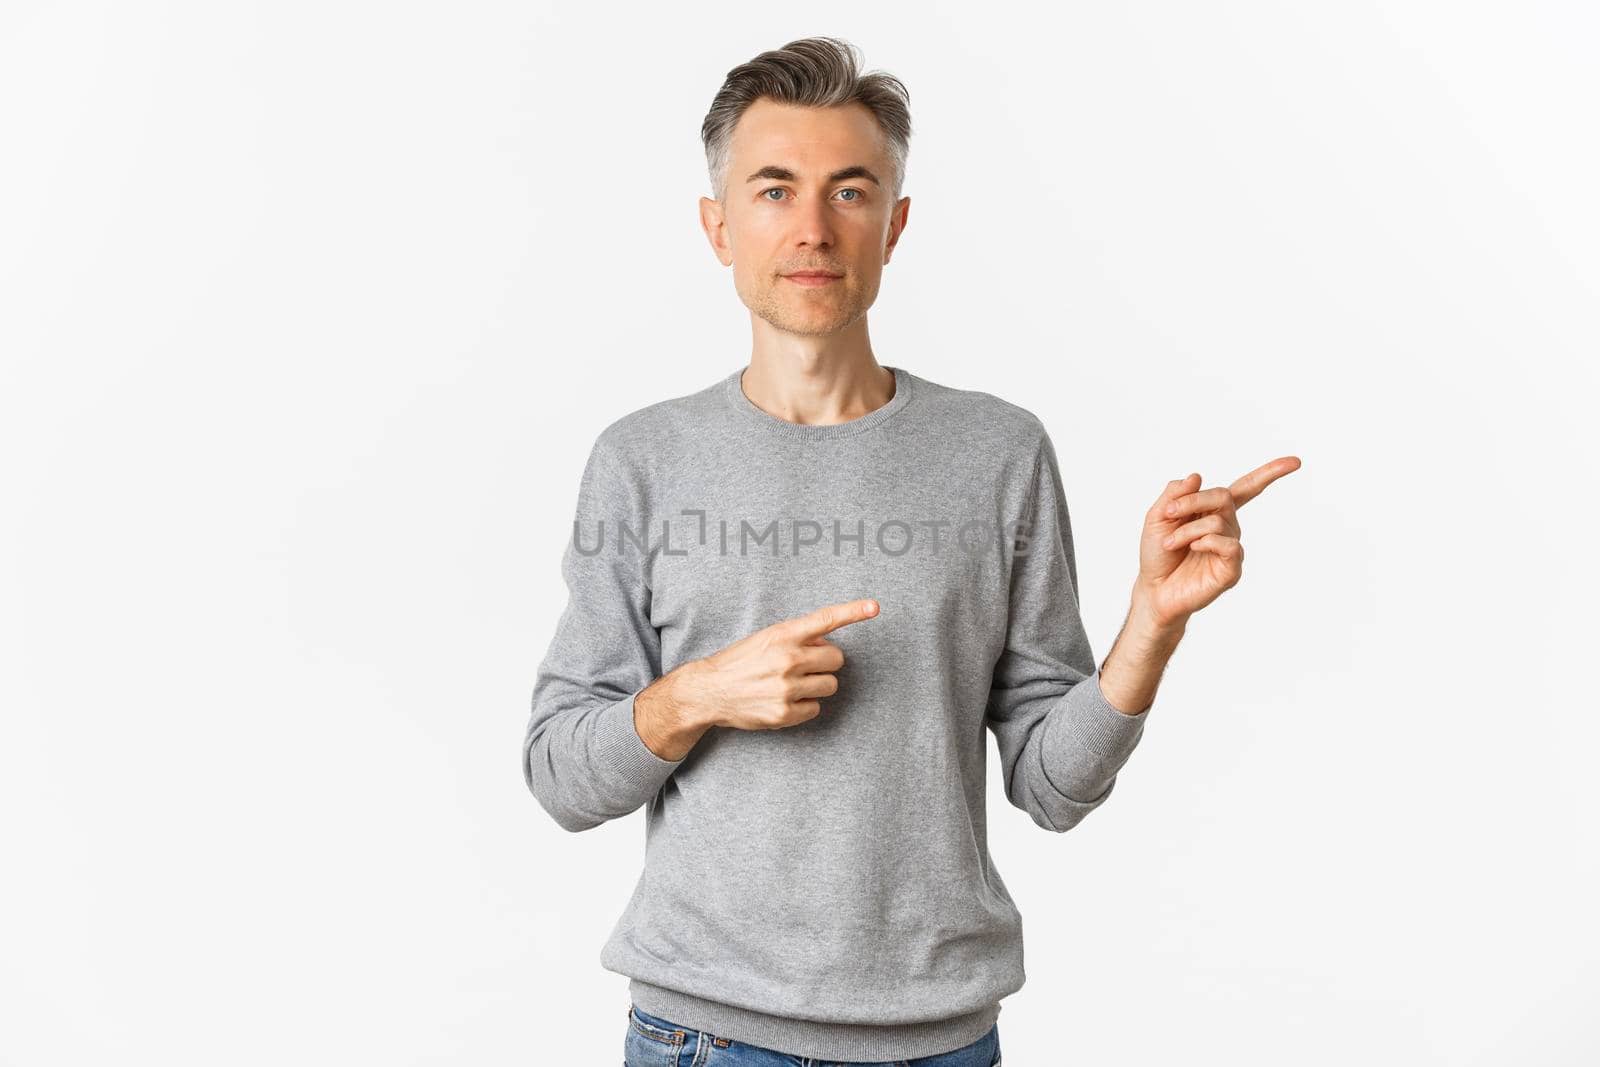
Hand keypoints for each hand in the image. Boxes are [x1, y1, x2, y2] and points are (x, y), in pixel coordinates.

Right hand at [673, 598, 881, 734]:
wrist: (709, 690)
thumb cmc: (740, 661)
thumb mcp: (765, 638)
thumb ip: (797, 638)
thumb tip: (826, 642)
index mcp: (782, 635)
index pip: (825, 619)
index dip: (853, 611)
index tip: (874, 606)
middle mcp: (787, 659)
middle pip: (836, 659)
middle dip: (825, 663)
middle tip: (804, 666)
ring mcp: (787, 688)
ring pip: (831, 685)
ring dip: (817, 684)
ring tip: (792, 684)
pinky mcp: (785, 713)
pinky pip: (816, 708)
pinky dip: (805, 706)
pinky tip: (784, 701)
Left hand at [1135, 457, 1300, 629]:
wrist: (1154, 590)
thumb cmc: (1157, 554)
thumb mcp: (1157, 517)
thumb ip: (1174, 494)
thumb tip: (1197, 476)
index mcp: (1213, 511)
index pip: (1246, 488)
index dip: (1270, 473)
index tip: (1296, 462)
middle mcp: (1227, 526)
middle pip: (1223, 496)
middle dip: (1193, 500)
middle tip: (1170, 513)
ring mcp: (1231, 547)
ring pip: (1217, 522)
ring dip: (1186, 530)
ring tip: (1170, 543)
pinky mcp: (1231, 568)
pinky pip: (1228, 545)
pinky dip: (1204, 542)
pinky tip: (1192, 549)